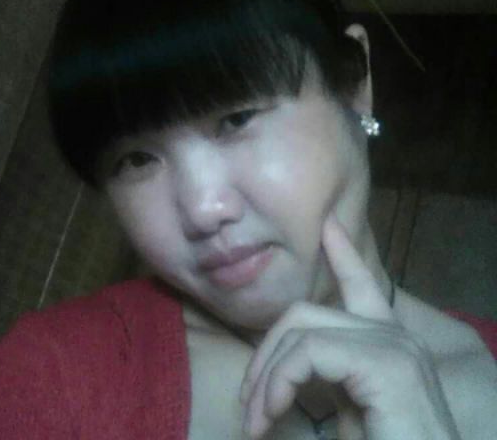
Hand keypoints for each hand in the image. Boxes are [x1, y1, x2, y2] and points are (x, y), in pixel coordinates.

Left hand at [239, 215, 461, 439]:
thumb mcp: (349, 409)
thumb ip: (327, 376)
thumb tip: (283, 368)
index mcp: (387, 341)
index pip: (361, 284)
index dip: (342, 253)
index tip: (327, 224)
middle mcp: (395, 335)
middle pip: (305, 313)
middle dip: (266, 353)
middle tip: (248, 403)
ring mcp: (394, 345)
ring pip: (302, 330)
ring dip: (267, 376)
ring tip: (255, 419)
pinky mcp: (387, 364)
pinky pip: (309, 352)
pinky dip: (279, 382)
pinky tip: (271, 413)